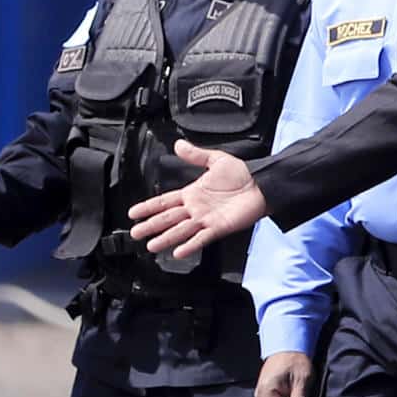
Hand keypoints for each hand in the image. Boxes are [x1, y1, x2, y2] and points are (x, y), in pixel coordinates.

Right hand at [127, 140, 267, 258]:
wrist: (262, 185)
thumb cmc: (242, 175)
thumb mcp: (216, 160)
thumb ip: (196, 154)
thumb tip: (179, 144)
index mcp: (192, 193)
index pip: (164, 201)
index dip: (149, 207)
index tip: (134, 213)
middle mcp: (195, 208)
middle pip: (168, 218)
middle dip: (150, 226)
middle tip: (135, 233)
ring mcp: (206, 219)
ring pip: (180, 230)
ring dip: (165, 238)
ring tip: (151, 246)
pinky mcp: (218, 228)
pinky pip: (201, 238)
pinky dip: (190, 245)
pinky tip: (178, 252)